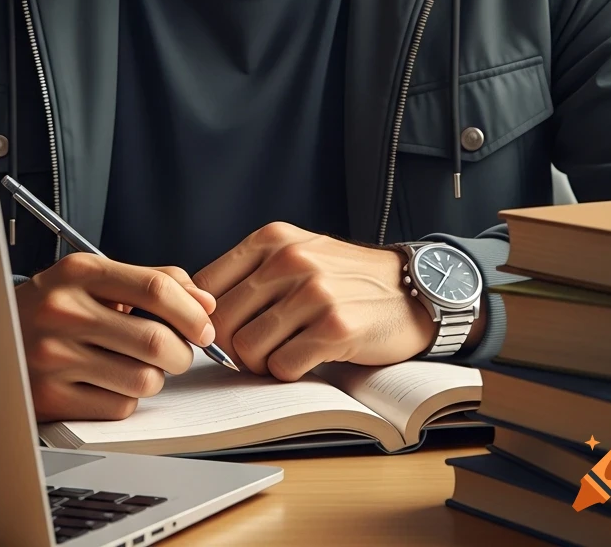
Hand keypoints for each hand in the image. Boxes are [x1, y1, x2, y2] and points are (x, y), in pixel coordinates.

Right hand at [14, 255, 216, 421]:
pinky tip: (107, 383)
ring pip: (143, 379)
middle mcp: (63, 311)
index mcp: (79, 272)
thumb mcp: (94, 278)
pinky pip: (118, 408)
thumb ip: (152, 281)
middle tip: (178, 352)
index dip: (192, 312)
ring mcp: (53, 357)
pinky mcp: (49, 399)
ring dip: (155, 378)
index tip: (204, 327)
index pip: (156, 288)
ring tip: (137, 366)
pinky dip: (126, 400)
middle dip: (182, 352)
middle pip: (156, 340)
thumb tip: (204, 302)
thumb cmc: (53, 307)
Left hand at [192, 222, 436, 380]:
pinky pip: (283, 367)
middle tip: (257, 351)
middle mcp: (290, 259)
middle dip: (232, 347)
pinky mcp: (335, 327)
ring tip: (285, 353)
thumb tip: (199, 311)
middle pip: (222, 322)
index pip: (205, 284)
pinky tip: (307, 359)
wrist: (411, 290)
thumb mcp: (296, 252)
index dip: (207, 318)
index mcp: (272, 238)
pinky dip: (288, 372)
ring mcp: (313, 292)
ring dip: (261, 363)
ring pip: (248, 350)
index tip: (224, 332)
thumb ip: (251, 272)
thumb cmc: (345, 279)